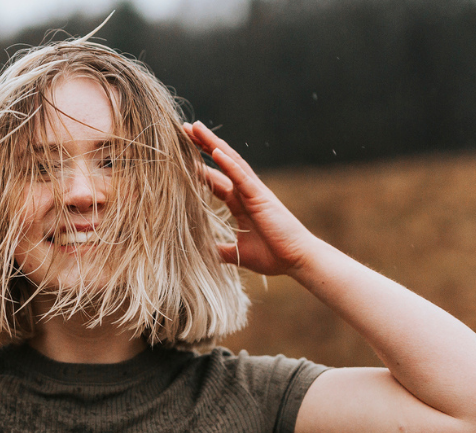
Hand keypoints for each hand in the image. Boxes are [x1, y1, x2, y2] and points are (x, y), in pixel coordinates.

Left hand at [183, 121, 318, 275]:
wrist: (296, 261)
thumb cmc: (273, 256)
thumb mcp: (238, 254)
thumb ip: (220, 251)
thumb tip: (201, 255)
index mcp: (239, 203)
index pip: (214, 180)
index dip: (198, 168)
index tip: (179, 156)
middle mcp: (245, 192)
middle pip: (220, 162)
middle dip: (202, 146)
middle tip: (184, 129)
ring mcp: (253, 192)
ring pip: (230, 161)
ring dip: (213, 143)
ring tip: (196, 128)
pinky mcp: (261, 197)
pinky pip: (241, 176)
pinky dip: (228, 162)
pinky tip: (214, 150)